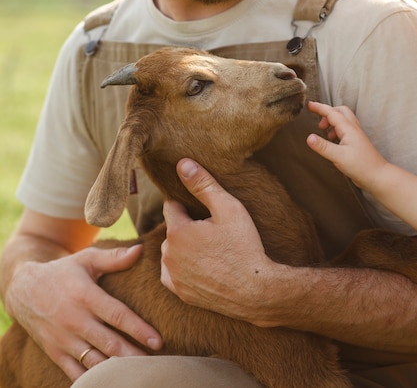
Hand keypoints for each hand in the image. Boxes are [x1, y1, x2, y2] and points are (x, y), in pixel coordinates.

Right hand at [7, 245, 161, 381]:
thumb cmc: (63, 272)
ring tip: (137, 373)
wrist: (24, 290)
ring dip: (117, 369)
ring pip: (95, 362)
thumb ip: (114, 258)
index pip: (117, 315)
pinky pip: (76, 373)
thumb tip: (140, 250)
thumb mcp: (86, 260)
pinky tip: (112, 381)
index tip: (157, 340)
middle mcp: (75, 320)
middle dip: (133, 355)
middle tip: (155, 362)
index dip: (139, 329)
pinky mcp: (56, 353)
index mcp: (86, 296)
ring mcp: (64, 340)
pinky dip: (93, 380)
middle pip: (109, 343)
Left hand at [161, 159, 273, 323]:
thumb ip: (203, 184)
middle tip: (212, 232)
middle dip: (187, 227)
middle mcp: (169, 254)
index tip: (204, 210)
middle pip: (172, 230)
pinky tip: (201, 266)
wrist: (256, 291)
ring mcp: (173, 276)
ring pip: (172, 251)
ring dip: (183, 247)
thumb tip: (182, 163)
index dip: (188, 205)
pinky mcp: (180, 293)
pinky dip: (182, 268)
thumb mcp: (228, 208)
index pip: (172, 206)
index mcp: (177, 231)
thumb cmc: (244, 246)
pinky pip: (172, 274)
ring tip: (210, 249)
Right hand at [306, 100, 386, 189]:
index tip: (309, 105)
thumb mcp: (338, 156)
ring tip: (324, 132)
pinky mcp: (356, 143)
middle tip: (318, 120)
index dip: (319, 108)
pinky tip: (332, 141)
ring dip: (332, 122)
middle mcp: (353, 130)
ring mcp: (356, 136)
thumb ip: (323, 146)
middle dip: (327, 112)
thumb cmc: (362, 166)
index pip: (332, 113)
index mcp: (349, 129)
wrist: (378, 176)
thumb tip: (309, 138)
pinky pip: (345, 130)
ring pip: (344, 120)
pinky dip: (336, 130)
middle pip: (340, 111)